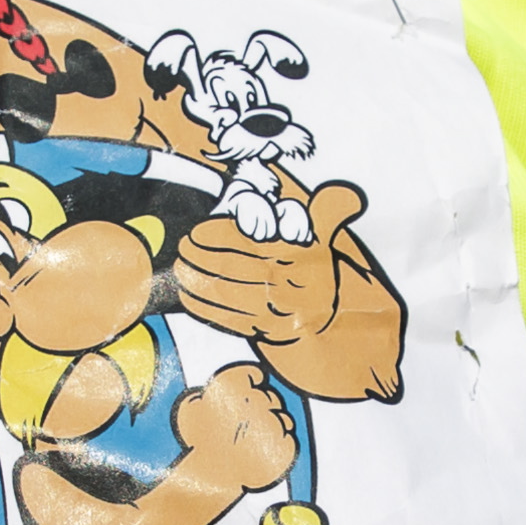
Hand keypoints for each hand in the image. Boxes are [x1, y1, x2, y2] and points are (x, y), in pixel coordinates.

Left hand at [170, 180, 364, 347]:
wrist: (329, 323)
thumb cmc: (317, 272)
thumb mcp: (325, 239)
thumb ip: (327, 213)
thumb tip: (345, 193)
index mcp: (299, 258)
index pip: (252, 245)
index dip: (219, 238)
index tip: (196, 233)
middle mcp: (287, 285)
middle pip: (235, 269)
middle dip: (203, 258)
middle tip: (182, 248)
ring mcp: (275, 311)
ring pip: (229, 293)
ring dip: (199, 281)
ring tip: (180, 268)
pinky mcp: (265, 331)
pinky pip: (229, 317)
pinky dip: (205, 306)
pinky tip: (187, 294)